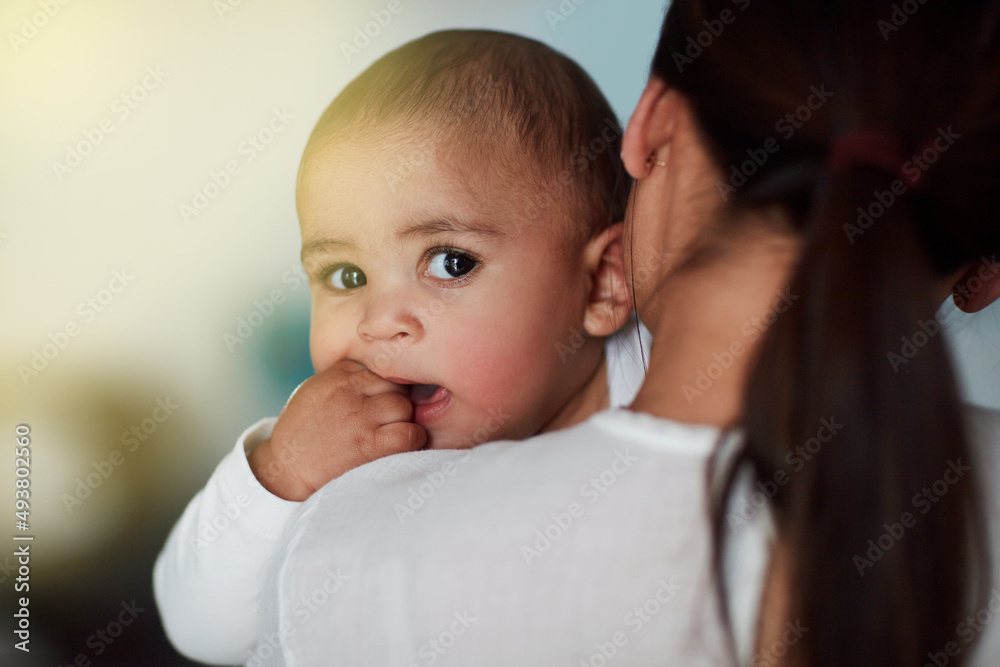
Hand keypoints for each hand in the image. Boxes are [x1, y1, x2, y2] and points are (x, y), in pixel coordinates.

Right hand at [248, 360, 426, 500]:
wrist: (284, 467)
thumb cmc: (304, 430)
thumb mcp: (319, 389)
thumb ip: (350, 379)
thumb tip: (385, 377)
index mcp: (340, 373)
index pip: (383, 368)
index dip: (387, 388)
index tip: (380, 403)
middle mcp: (350, 390)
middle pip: (397, 385)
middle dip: (398, 402)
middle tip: (388, 421)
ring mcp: (359, 416)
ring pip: (404, 406)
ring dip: (404, 421)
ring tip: (392, 433)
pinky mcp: (368, 443)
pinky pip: (409, 433)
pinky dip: (413, 439)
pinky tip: (403, 445)